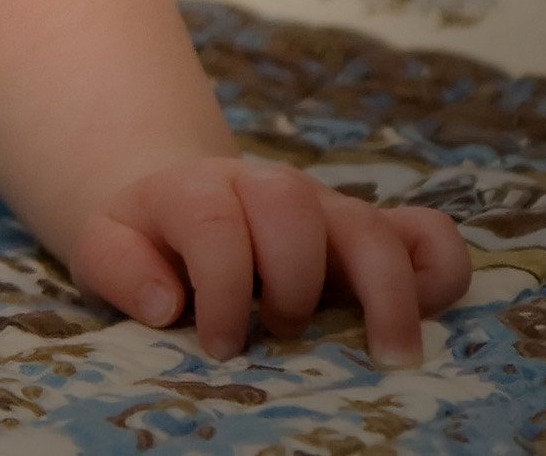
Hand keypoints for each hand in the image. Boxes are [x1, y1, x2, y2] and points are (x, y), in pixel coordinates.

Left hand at [70, 157, 471, 366]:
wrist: (176, 208)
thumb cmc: (145, 246)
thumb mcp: (105, 250)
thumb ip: (119, 269)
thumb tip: (165, 304)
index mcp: (197, 190)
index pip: (216, 224)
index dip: (222, 289)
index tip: (220, 346)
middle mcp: (267, 189)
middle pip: (293, 206)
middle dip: (292, 279)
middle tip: (281, 332)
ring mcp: (324, 210)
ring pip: (369, 224)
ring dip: (385, 291)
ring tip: (388, 357)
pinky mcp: (367, 234)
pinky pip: (427, 233)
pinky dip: (440, 267)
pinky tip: (431, 313)